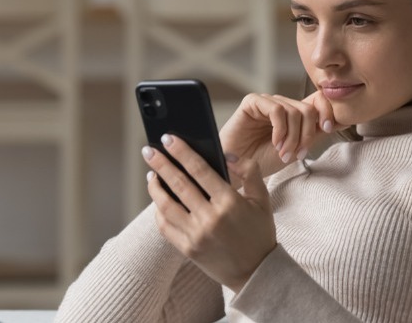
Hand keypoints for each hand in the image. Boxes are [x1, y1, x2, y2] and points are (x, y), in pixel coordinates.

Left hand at [144, 134, 275, 292]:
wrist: (255, 273)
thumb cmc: (259, 233)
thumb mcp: (262, 199)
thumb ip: (249, 171)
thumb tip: (226, 155)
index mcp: (229, 202)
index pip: (199, 170)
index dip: (181, 152)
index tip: (168, 139)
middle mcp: (210, 218)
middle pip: (178, 184)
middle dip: (161, 164)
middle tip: (148, 150)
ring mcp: (196, 235)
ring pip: (166, 205)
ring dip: (155, 186)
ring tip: (151, 173)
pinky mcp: (187, 248)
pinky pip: (165, 226)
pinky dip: (159, 210)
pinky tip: (159, 199)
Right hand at [219, 91, 344, 175]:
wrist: (237, 170)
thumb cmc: (262, 161)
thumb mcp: (296, 148)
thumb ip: (314, 133)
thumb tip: (342, 120)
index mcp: (294, 113)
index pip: (319, 100)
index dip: (328, 111)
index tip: (328, 129)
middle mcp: (282, 104)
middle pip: (308, 109)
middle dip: (307, 134)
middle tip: (298, 154)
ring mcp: (267, 102)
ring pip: (294, 111)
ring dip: (293, 137)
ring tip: (284, 153)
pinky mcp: (252, 102)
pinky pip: (277, 110)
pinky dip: (280, 130)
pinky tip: (275, 143)